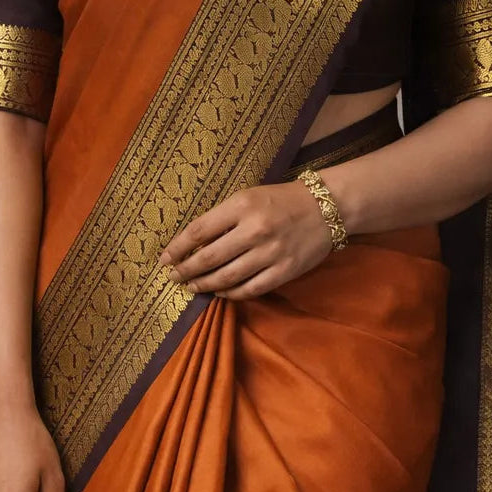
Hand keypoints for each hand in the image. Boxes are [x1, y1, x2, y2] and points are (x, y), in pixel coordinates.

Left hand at [157, 178, 334, 300]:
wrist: (326, 208)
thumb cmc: (281, 200)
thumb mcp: (248, 197)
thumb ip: (222, 218)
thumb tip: (192, 244)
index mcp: (242, 206)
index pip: (199, 231)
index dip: (177, 248)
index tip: (165, 258)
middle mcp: (254, 230)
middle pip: (208, 258)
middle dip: (185, 270)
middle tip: (173, 276)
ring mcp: (270, 254)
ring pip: (226, 278)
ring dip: (204, 285)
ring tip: (192, 286)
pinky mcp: (284, 272)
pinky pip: (249, 289)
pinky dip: (230, 294)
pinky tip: (220, 292)